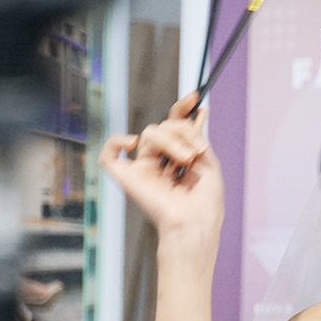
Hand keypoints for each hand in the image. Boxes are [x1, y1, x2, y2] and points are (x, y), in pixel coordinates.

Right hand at [99, 91, 223, 246]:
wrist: (194, 223)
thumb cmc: (205, 203)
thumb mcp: (210, 164)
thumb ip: (198, 139)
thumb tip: (197, 115)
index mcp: (179, 158)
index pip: (176, 126)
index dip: (182, 109)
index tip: (195, 97)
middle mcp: (160, 161)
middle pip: (165, 125)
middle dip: (183, 130)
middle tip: (197, 151)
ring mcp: (143, 168)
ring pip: (150, 133)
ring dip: (171, 140)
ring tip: (185, 160)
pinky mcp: (127, 177)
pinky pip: (109, 154)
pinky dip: (116, 142)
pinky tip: (133, 144)